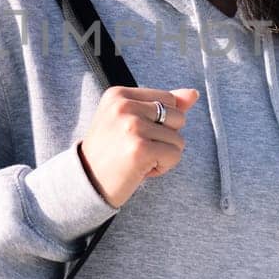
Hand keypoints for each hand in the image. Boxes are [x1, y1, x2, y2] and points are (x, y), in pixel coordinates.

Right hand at [77, 86, 199, 208]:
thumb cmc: (111, 153)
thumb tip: (193, 94)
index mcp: (119, 94)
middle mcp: (124, 105)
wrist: (85, 184)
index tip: (133, 135)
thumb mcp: (131, 121)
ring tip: (137, 160)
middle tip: (136, 149)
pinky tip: (141, 170)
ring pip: (178, 139)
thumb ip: (162, 105)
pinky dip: (163, 167)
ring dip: (163, 155)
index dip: (160, 123)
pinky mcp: (140, 148)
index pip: (168, 99)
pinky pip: (175, 155)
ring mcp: (132, 126)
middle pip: (178, 117)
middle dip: (165, 138)